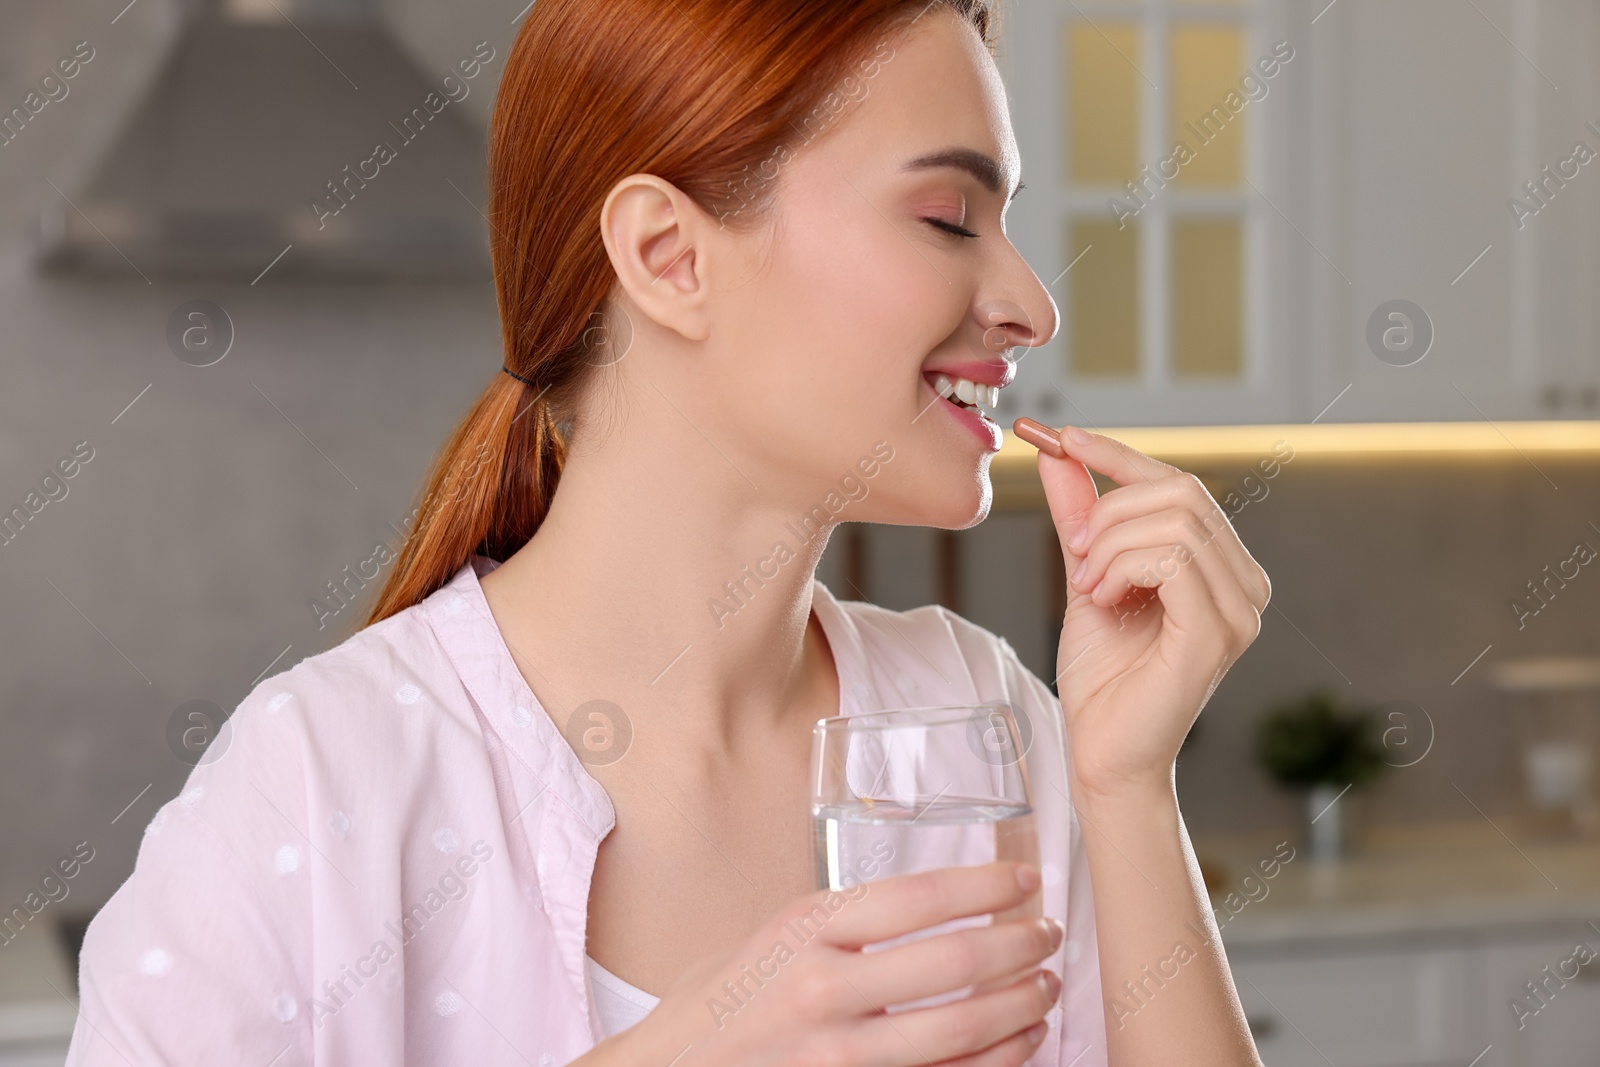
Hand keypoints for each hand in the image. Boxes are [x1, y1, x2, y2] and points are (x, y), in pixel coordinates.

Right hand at [583, 862, 1063, 1066]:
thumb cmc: (719, 1002)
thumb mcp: (769, 935)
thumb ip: (837, 922)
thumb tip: (926, 903)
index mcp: (804, 931)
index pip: (916, 898)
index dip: (984, 887)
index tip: (1023, 880)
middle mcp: (823, 991)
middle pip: (951, 965)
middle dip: (1018, 946)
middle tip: (1045, 934)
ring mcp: (838, 1056)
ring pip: (961, 1033)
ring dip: (1021, 1007)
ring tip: (1045, 986)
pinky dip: (998, 1061)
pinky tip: (1021, 1041)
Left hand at [1027, 421, 1270, 799]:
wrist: (1103, 753)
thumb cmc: (1102, 679)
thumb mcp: (1086, 578)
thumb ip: (1081, 519)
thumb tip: (1059, 454)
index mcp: (1222, 568)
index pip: (1180, 483)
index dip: (1121, 454)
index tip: (1064, 438)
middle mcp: (1246, 585)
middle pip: (1181, 490)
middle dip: (1109, 510)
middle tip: (1076, 555)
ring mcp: (1240, 611)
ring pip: (1173, 521)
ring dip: (1109, 544)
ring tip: (1088, 588)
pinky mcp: (1216, 634)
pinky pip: (1171, 560)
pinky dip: (1122, 567)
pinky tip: (1102, 599)